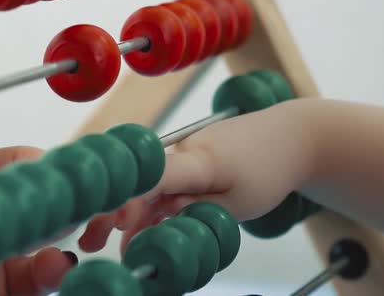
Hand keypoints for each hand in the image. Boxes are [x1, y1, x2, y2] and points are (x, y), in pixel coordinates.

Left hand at [0, 94, 77, 294]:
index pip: (7, 167)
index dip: (35, 162)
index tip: (56, 161)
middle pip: (31, 204)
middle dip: (59, 196)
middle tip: (77, 192)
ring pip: (41, 242)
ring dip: (63, 231)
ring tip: (72, 223)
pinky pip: (37, 281)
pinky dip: (54, 271)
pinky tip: (56, 262)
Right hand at [78, 100, 316, 253]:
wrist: (292, 136)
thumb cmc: (270, 170)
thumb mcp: (238, 204)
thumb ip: (196, 210)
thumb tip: (159, 217)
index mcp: (198, 160)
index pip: (154, 177)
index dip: (131, 198)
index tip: (115, 222)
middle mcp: (183, 151)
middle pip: (143, 184)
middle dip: (113, 213)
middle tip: (91, 242)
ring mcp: (185, 154)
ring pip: (152, 187)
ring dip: (132, 215)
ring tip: (112, 246)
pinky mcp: (191, 159)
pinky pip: (166, 183)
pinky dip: (153, 206)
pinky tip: (139, 229)